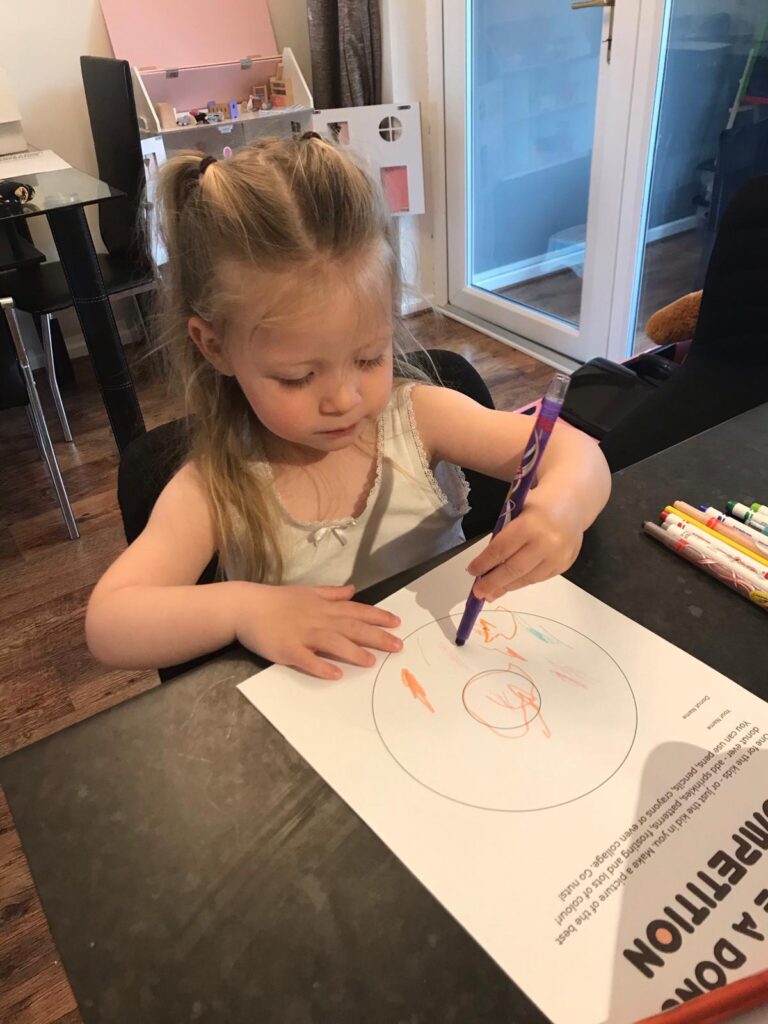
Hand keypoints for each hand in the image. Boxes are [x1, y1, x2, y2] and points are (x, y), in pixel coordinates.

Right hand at [233, 583, 401, 679]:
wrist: (246, 606)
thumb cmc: (277, 600)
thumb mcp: (308, 591)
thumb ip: (332, 593)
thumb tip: (353, 590)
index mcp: (323, 606)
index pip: (356, 611)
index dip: (378, 617)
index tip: (397, 624)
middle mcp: (317, 619)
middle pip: (351, 627)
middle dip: (376, 637)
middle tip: (398, 646)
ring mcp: (302, 634)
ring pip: (333, 642)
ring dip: (353, 652)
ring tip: (371, 662)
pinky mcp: (288, 650)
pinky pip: (307, 659)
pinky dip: (321, 666)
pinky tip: (335, 674)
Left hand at [465, 498, 582, 600]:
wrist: (572, 503)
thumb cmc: (537, 504)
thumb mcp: (516, 511)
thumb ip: (503, 536)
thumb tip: (485, 565)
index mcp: (530, 524)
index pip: (501, 549)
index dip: (484, 563)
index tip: (471, 571)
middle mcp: (546, 543)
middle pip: (513, 569)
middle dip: (492, 582)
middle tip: (477, 592)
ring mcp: (557, 557)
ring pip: (526, 578)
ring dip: (506, 587)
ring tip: (490, 594)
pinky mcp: (564, 565)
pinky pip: (538, 578)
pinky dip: (521, 582)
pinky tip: (509, 585)